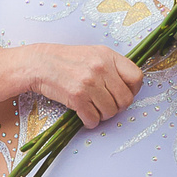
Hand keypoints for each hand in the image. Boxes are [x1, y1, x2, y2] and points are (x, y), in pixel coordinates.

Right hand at [24, 42, 141, 127]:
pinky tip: (85, 115)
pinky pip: (93, 119)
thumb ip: (112, 67)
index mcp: (108, 56)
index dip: (133, 91)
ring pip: (110, 111)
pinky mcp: (77, 97)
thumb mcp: (93, 54)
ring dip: (103, 115)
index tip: (124, 94)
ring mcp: (89, 83)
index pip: (136, 78)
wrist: (39, 63)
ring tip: (94, 109)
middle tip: (108, 106)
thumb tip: (128, 87)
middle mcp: (101, 68)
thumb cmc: (66, 60)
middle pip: (125, 99)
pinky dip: (90, 121)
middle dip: (118, 107)